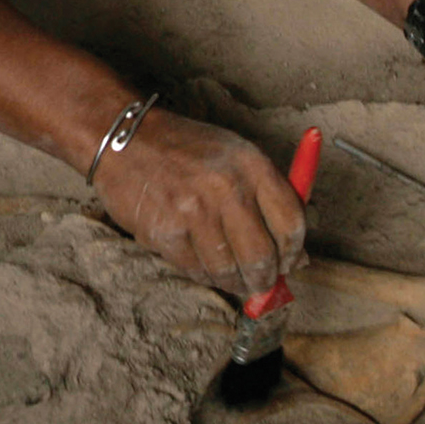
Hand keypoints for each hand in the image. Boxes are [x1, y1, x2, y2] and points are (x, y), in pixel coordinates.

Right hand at [91, 109, 308, 293]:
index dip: (295, 253)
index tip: (291, 264)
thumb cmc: (186, 150)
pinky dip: (206, 276)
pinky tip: (206, 269)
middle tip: (263, 284)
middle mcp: (226, 188)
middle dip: (266, 279)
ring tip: (235, 280)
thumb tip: (298, 256)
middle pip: (262, 255)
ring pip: (229, 271)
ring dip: (236, 283)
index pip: (291, 224)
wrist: (126, 139)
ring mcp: (194, 212)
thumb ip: (268, 198)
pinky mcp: (166, 233)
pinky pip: (196, 271)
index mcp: (252, 165)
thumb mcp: (235, 155)